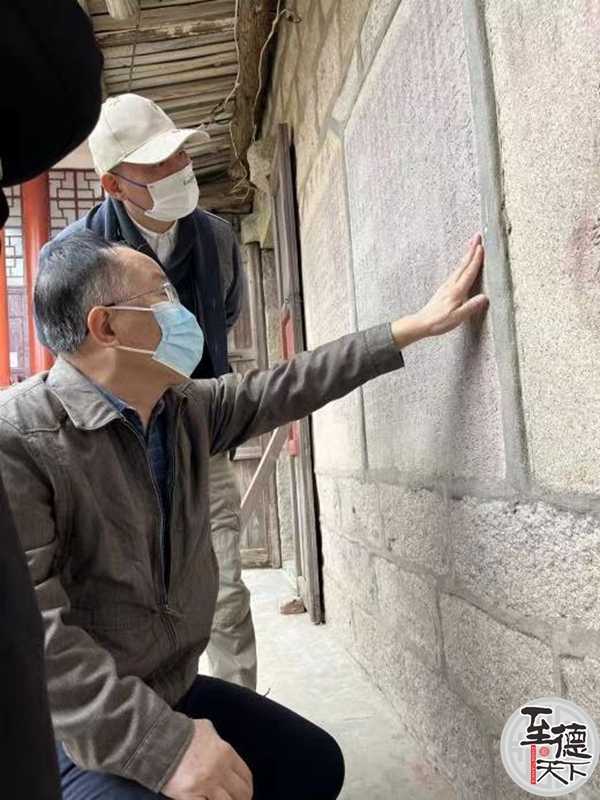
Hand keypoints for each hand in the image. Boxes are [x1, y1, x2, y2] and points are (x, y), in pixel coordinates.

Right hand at [163, 719, 252, 799]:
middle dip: (242, 799)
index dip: (247, 787)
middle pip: (241, 793)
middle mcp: (220, 770)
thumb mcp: (206, 729)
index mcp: (226, 753)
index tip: (245, 793)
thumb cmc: (181, 732)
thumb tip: (219, 745)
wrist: (158, 740)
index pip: (245, 776)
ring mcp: (205, 785)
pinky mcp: (190, 797)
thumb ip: (217, 740)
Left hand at [391, 234, 488, 348]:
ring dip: (466, 255)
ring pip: (459, 267)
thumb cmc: (439, 322)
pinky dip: (461, 264)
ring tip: (472, 245)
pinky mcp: (444, 289)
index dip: (476, 260)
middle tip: (477, 236)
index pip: (468, 272)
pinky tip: (462, 264)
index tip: (481, 247)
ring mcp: (446, 286)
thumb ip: (471, 307)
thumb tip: (485, 298)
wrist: (422, 323)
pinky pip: (455, 272)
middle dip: (471, 250)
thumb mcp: (457, 317)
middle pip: (463, 264)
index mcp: (456, 291)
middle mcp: (451, 285)